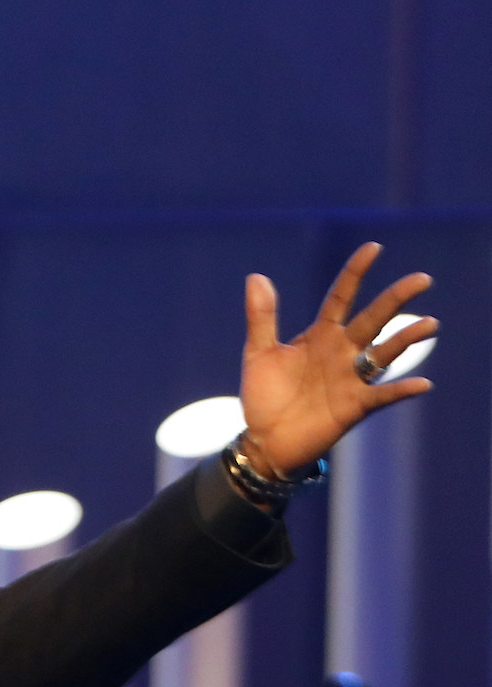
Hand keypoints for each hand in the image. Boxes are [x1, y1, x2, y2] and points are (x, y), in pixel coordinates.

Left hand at [238, 242, 435, 477]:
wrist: (264, 439)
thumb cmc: (264, 394)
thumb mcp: (259, 353)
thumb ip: (261, 317)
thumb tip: (256, 276)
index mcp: (319, 335)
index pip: (341, 297)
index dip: (356, 273)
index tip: (373, 248)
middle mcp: (341, 352)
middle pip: (372, 319)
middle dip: (396, 299)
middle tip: (422, 279)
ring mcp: (350, 378)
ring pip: (384, 353)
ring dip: (406, 339)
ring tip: (429, 324)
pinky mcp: (354, 406)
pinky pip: (382, 395)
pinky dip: (402, 390)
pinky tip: (422, 383)